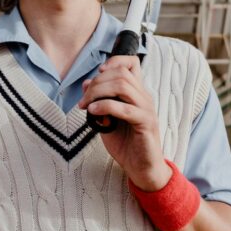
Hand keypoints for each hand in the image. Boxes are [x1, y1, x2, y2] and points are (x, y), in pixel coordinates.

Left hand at [78, 55, 171, 190]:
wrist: (141, 168)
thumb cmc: (125, 143)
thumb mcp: (106, 118)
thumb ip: (99, 101)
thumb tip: (85, 83)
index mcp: (137, 92)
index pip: (132, 63)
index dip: (114, 61)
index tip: (98, 73)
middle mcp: (144, 96)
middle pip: (120, 73)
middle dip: (97, 82)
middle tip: (83, 100)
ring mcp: (147, 109)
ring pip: (123, 85)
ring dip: (98, 92)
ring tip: (86, 106)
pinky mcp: (146, 123)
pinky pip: (125, 108)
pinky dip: (106, 106)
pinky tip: (93, 113)